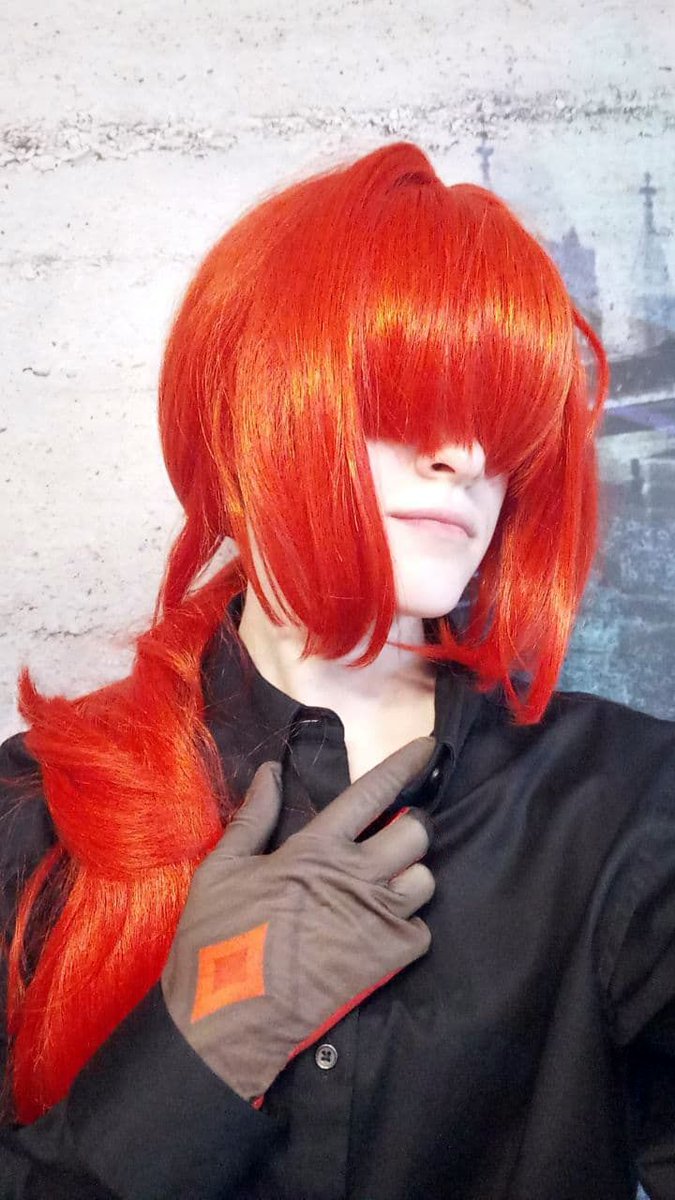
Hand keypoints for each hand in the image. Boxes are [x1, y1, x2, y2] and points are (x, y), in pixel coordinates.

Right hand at [161, 736, 436, 1102]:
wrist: (226, 1018)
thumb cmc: (216, 939)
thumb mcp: (223, 869)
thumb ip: (254, 817)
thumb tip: (270, 771)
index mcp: (316, 849)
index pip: (375, 792)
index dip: (405, 764)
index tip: (427, 748)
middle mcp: (355, 877)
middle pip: (417, 835)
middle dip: (407, 833)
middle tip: (386, 843)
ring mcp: (375, 920)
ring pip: (425, 881)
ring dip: (408, 880)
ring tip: (382, 889)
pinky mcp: (385, 961)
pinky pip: (421, 931)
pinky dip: (406, 928)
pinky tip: (378, 932)